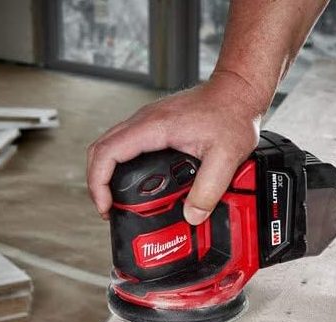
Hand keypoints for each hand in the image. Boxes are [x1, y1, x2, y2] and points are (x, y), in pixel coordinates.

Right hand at [86, 71, 263, 222]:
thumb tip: (192, 215)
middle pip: (101, 149)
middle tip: (109, 208)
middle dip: (97, 182)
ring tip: (119, 199)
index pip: (108, 152)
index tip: (106, 205)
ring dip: (108, 172)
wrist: (238, 93)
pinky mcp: (155, 124)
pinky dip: (122, 164)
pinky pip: (127, 143)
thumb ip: (209, 189)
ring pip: (112, 145)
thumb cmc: (232, 115)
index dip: (98, 182)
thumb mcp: (227, 157)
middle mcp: (145, 120)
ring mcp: (148, 120)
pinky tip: (137, 181)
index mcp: (154, 127)